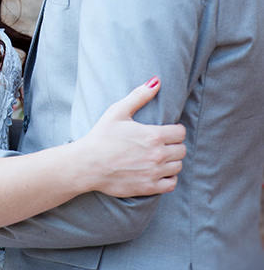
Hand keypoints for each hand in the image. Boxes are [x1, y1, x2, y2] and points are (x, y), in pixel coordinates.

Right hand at [82, 78, 186, 197]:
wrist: (88, 164)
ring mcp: (154, 173)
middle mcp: (157, 155)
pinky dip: (169, 177)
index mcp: (153, 135)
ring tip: (160, 155)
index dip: (175, 129)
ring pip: (178, 166)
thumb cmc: (101, 135)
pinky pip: (172, 183)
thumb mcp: (118, 111)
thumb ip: (139, 96)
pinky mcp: (149, 188)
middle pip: (182, 150)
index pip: (180, 132)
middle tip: (163, 142)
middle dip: (175, 144)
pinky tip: (160, 171)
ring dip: (172, 160)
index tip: (168, 130)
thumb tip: (157, 81)